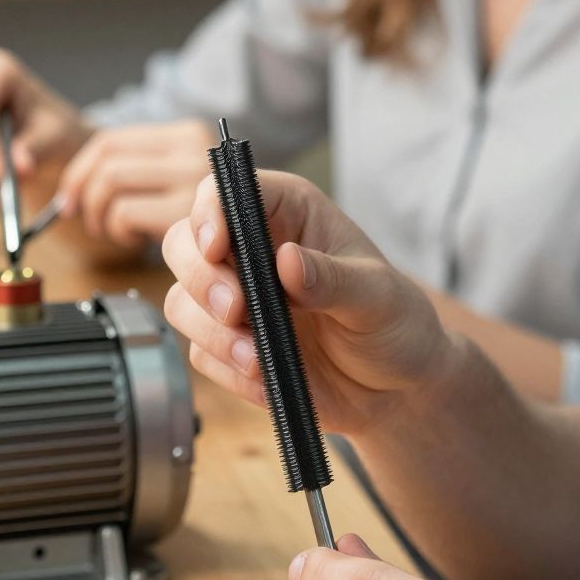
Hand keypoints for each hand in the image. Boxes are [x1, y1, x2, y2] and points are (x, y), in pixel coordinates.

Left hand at [55, 120, 215, 246]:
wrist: (277, 245)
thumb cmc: (219, 225)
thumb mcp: (182, 185)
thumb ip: (146, 174)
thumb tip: (76, 188)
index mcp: (189, 135)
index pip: (111, 139)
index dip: (80, 170)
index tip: (70, 197)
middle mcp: (195, 148)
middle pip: (106, 159)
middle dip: (83, 194)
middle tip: (89, 221)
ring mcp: (194, 178)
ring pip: (110, 181)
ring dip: (103, 215)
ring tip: (118, 231)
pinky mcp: (187, 212)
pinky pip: (125, 212)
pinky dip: (120, 231)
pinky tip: (139, 241)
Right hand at [162, 170, 456, 435]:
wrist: (396, 388)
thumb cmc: (395, 323)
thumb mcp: (378, 297)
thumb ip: (333, 279)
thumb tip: (287, 260)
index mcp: (288, 213)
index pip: (226, 191)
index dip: (210, 213)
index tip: (216, 247)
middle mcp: (253, 250)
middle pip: (184, 244)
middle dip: (202, 280)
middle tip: (236, 312)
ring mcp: (237, 299)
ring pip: (183, 302)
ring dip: (212, 334)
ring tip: (256, 360)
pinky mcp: (230, 345)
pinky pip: (201, 354)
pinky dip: (227, 371)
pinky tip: (268, 381)